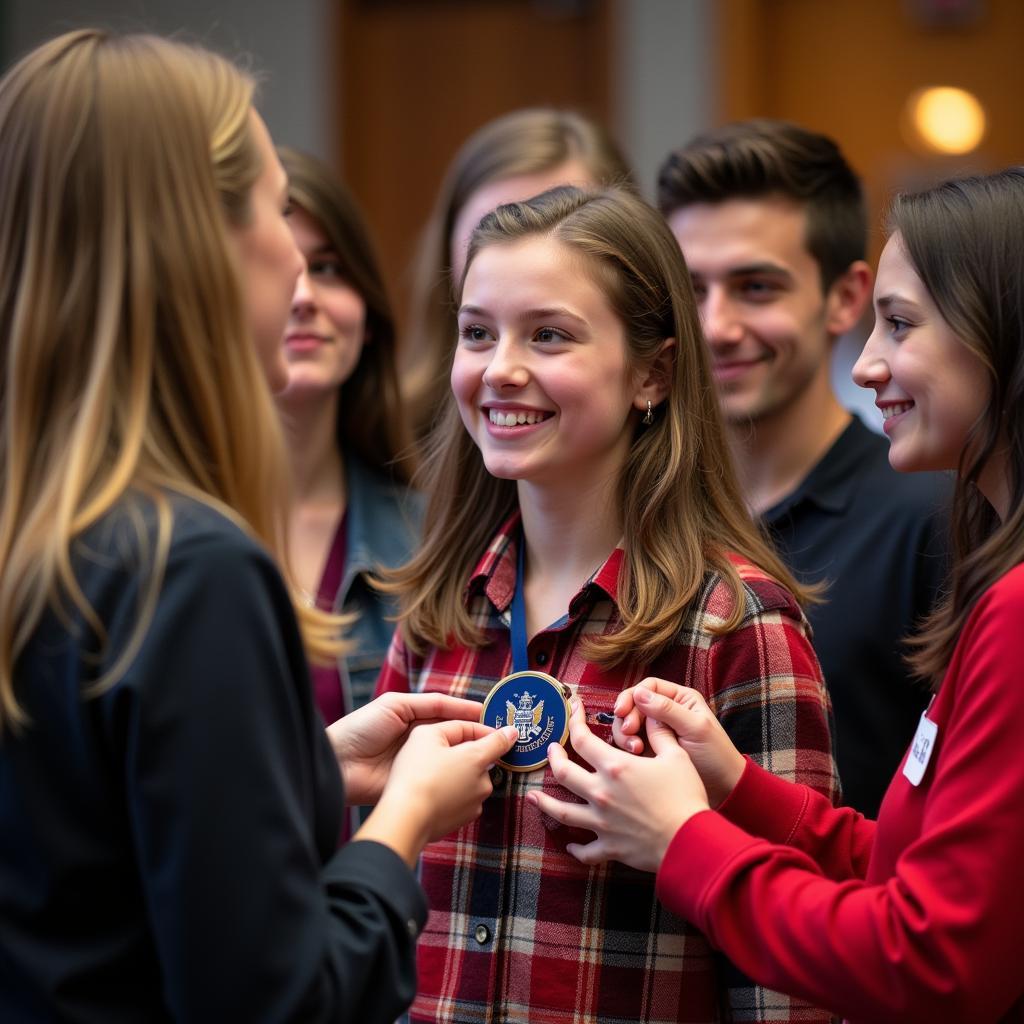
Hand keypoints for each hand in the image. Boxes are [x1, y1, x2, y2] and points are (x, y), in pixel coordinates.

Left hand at [327, 691, 484, 804]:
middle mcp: (418, 740)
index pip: (450, 715)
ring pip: (449, 760)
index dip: (471, 717)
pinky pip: (439, 780)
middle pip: (453, 738)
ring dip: (469, 760)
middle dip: (475, 739)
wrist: (338, 764)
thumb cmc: (362, 728)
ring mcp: (417, 764)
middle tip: (502, 742)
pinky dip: (455, 780)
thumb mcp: (396, 705)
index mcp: (414, 718)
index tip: (494, 720)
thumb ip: (430, 704)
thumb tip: (462, 706)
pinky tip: (472, 779)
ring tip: (493, 760)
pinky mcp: (413, 785)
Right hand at [354, 720, 518, 865]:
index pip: (500, 742)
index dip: (503, 733)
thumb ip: (457, 727)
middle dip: (466, 756)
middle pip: (480, 762)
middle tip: (441, 755)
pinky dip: (452, 795)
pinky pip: (462, 799)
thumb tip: (486, 732)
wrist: (405, 817)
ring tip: (433, 777)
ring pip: (471, 782)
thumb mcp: (427, 735)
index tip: (510, 730)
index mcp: (478, 758)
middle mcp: (483, 782)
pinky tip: (433, 794)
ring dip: (459, 777)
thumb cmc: (415, 773)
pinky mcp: (464, 820)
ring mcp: (475, 803)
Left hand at [526, 700, 708, 872]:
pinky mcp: (608, 847)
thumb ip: (659, 733)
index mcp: (615, 766)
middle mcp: (601, 792)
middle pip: (562, 772)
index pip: (582, 738)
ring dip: (544, 802)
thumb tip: (652, 715)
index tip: (572, 709)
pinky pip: (585, 850)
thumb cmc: (685, 797)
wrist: (691, 842)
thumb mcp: (676, 757)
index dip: (573, 720)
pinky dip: (576, 848)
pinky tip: (571, 844)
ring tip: (532, 795)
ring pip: (561, 811)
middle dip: (553, 757)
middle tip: (550, 750)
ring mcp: (601, 821)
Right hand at [614, 678, 744, 806]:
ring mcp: (657, 731)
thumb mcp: (695, 728)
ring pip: (629, 724)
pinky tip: (635, 755)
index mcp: (680, 699)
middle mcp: (666, 711)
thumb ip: (667, 709)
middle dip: (627, 717)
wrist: (723, 788)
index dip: (632, 696)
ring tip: (635, 749)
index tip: (622, 711)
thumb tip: (638, 692)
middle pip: (634, 705)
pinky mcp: (651, 749)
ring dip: (625, 733)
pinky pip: (631, 742)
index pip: (648, 687)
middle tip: (629, 732)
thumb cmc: (716, 755)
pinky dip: (628, 747)